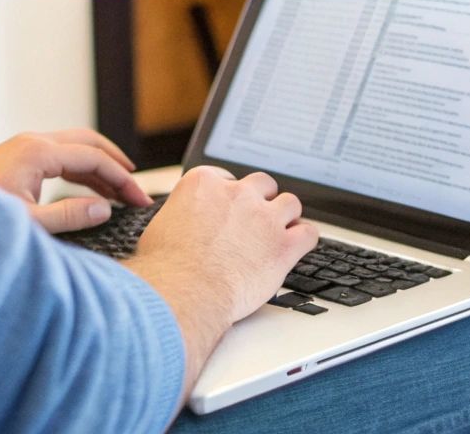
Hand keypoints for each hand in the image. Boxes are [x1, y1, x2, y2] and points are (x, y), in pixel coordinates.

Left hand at [0, 129, 151, 232]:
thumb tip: (104, 209)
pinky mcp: (18, 157)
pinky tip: (92, 190)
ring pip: (75, 147)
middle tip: (136, 188)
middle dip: (116, 163)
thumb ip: (69, 216)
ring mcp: (24, 146)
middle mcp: (32, 142)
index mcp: (38, 152)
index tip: (139, 200)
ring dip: (99, 166)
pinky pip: (60, 156)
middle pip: (88, 141)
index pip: (93, 158)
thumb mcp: (29, 224)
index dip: (121, 179)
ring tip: (120, 191)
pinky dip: (81, 170)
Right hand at [124, 166, 318, 402]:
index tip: (228, 207)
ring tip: (280, 231)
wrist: (184, 293)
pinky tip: (299, 245)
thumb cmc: (166, 268)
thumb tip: (177, 227)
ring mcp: (264, 218)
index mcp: (204, 184)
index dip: (228, 193)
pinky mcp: (284, 246)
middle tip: (255, 218)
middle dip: (260, 199)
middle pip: (261, 183)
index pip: (225, 176)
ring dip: (286, 216)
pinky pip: (309, 233)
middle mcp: (237, 194)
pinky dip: (306, 238)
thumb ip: (179, 218)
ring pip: (290, 203)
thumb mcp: (160, 228)